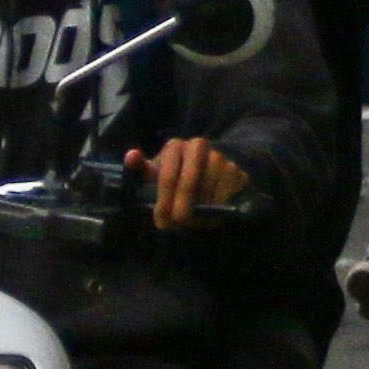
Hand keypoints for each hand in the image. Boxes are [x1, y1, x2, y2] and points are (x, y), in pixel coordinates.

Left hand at [130, 138, 250, 229]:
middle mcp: (199, 146)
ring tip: (195, 221)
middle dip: (183, 204)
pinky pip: (229, 189)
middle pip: (189, 180)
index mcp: (175, 146)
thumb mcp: (154, 175)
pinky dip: (219, 203)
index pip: (167, 175)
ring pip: (210, 185)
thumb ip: (140, 168)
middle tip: (179, 222)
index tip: (161, 220)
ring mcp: (220, 157)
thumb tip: (131, 155)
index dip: (164, 200)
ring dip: (201, 206)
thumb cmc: (173, 178)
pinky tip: (212, 214)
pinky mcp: (237, 170)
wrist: (204, 177)